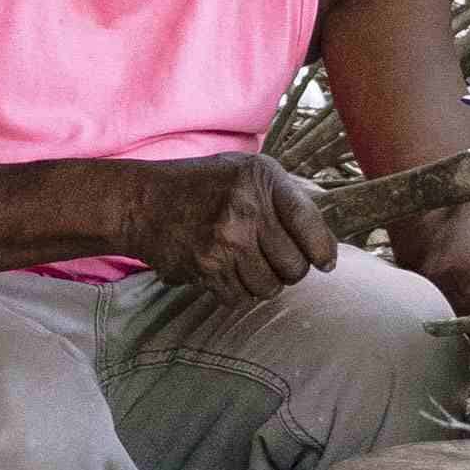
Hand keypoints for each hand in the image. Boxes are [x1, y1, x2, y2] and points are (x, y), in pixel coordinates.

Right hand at [141, 155, 335, 302]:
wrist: (144, 203)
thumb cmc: (202, 186)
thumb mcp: (247, 171)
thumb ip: (286, 196)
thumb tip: (324, 241)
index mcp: (261, 180)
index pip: (309, 223)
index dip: (322, 250)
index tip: (325, 262)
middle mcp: (247, 209)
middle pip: (294, 266)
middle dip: (290, 270)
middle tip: (275, 260)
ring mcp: (226, 241)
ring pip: (270, 287)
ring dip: (264, 283)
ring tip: (248, 265)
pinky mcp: (207, 267)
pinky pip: (241, 298)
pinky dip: (238, 292)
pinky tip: (227, 272)